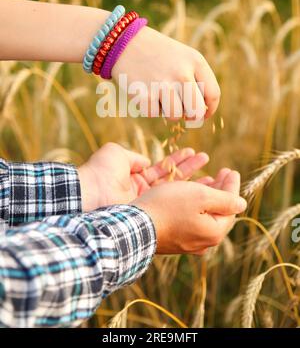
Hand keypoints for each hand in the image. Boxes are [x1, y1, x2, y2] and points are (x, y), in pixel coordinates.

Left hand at [78, 142, 208, 211]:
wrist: (88, 194)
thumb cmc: (100, 172)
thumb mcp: (117, 155)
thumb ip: (135, 158)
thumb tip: (147, 162)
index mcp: (134, 179)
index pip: (162, 170)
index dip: (179, 162)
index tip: (194, 154)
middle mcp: (143, 194)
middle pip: (173, 182)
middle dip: (192, 172)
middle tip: (210, 166)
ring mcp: (147, 205)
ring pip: (177, 193)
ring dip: (196, 184)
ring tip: (215, 175)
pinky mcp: (149, 213)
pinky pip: (172, 203)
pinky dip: (188, 195)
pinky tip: (203, 189)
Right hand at [111, 26, 219, 120]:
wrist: (124, 42)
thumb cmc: (158, 54)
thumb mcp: (184, 57)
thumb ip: (196, 80)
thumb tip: (200, 114)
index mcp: (195, 61)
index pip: (213, 94)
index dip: (209, 110)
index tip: (203, 114)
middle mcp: (182, 73)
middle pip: (196, 111)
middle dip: (190, 116)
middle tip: (182, 111)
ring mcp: (162, 84)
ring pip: (175, 116)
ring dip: (168, 111)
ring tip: (160, 95)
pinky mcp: (144, 94)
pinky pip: (153, 114)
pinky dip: (149, 107)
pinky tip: (145, 92)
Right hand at [131, 169, 246, 254]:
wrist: (134, 225)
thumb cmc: (168, 207)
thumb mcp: (201, 196)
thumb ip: (225, 199)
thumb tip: (242, 203)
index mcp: (214, 233)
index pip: (231, 207)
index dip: (232, 186)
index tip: (231, 170)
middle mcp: (203, 242)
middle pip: (218, 212)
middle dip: (221, 190)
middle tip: (224, 172)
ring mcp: (187, 242)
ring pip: (203, 215)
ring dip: (207, 195)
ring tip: (208, 178)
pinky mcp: (173, 239)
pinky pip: (189, 219)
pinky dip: (193, 204)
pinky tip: (189, 193)